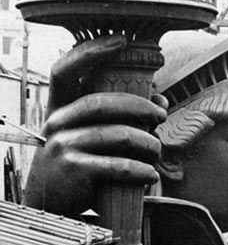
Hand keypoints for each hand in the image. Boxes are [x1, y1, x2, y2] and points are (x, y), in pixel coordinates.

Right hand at [24, 35, 166, 215]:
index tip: (120, 41)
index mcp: (59, 107)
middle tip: (161, 115)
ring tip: (157, 151)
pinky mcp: (72, 170)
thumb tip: (160, 98)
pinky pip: (116, 165)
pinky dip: (140, 170)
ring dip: (146, 143)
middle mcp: (55, 122)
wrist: (51, 204)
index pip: (64, 70)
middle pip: (102, 102)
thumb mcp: (92, 135)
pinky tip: (151, 175)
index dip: (89, 52)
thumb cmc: (80, 161)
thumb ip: (122, 116)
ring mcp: (61, 146)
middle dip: (139, 106)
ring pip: (116, 134)